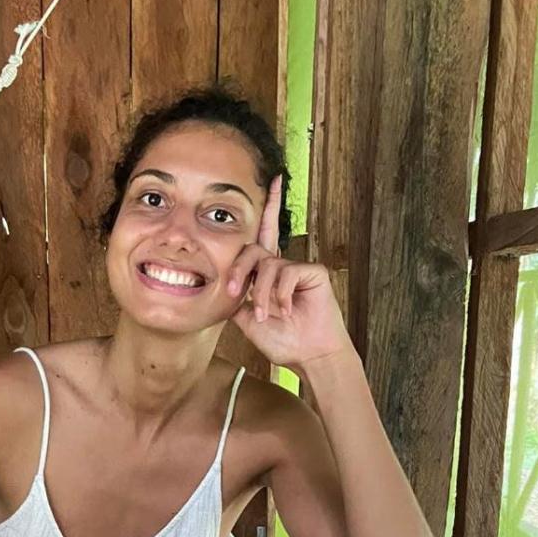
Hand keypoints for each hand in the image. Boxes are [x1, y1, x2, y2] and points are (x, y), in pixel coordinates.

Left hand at [226, 176, 353, 373]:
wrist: (308, 356)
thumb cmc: (282, 341)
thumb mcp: (248, 320)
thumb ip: (236, 298)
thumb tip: (223, 284)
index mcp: (268, 274)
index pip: (263, 236)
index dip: (268, 207)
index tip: (272, 180)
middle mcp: (283, 266)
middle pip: (254, 249)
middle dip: (239, 269)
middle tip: (234, 292)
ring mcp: (299, 268)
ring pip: (268, 267)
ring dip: (262, 294)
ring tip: (267, 316)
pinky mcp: (314, 272)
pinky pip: (287, 273)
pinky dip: (281, 295)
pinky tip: (286, 310)